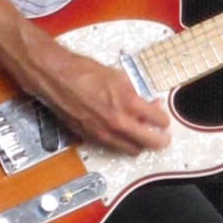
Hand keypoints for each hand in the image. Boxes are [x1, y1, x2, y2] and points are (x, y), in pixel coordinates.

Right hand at [26, 30, 171, 156]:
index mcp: (128, 103)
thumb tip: (147, 101)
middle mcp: (118, 122)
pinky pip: (114, 147)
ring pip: (132, 149)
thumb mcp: (118, 77)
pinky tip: (122, 133)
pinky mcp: (91, 138)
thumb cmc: (84, 72)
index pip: (158, 120)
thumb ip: (135, 92)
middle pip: (149, 142)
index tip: (164, 119)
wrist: (57, 79)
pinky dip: (122, 143)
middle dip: (160, 140)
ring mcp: (104, 133)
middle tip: (163, 137)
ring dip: (141, 144)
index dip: (164, 120)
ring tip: (143, 135)